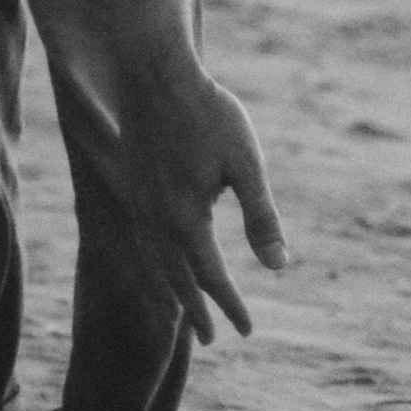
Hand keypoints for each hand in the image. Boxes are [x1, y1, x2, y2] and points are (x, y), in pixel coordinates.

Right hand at [109, 39, 291, 343]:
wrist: (151, 72)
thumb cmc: (206, 112)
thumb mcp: (245, 163)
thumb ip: (260, 218)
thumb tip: (279, 267)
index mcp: (186, 220)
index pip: (211, 278)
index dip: (230, 305)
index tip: (246, 331)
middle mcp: (157, 220)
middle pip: (178, 280)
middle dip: (197, 311)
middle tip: (212, 339)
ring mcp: (140, 204)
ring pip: (157, 262)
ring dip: (174, 290)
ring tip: (186, 310)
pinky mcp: (132, 185)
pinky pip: (145, 239)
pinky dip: (157, 262)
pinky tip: (165, 256)